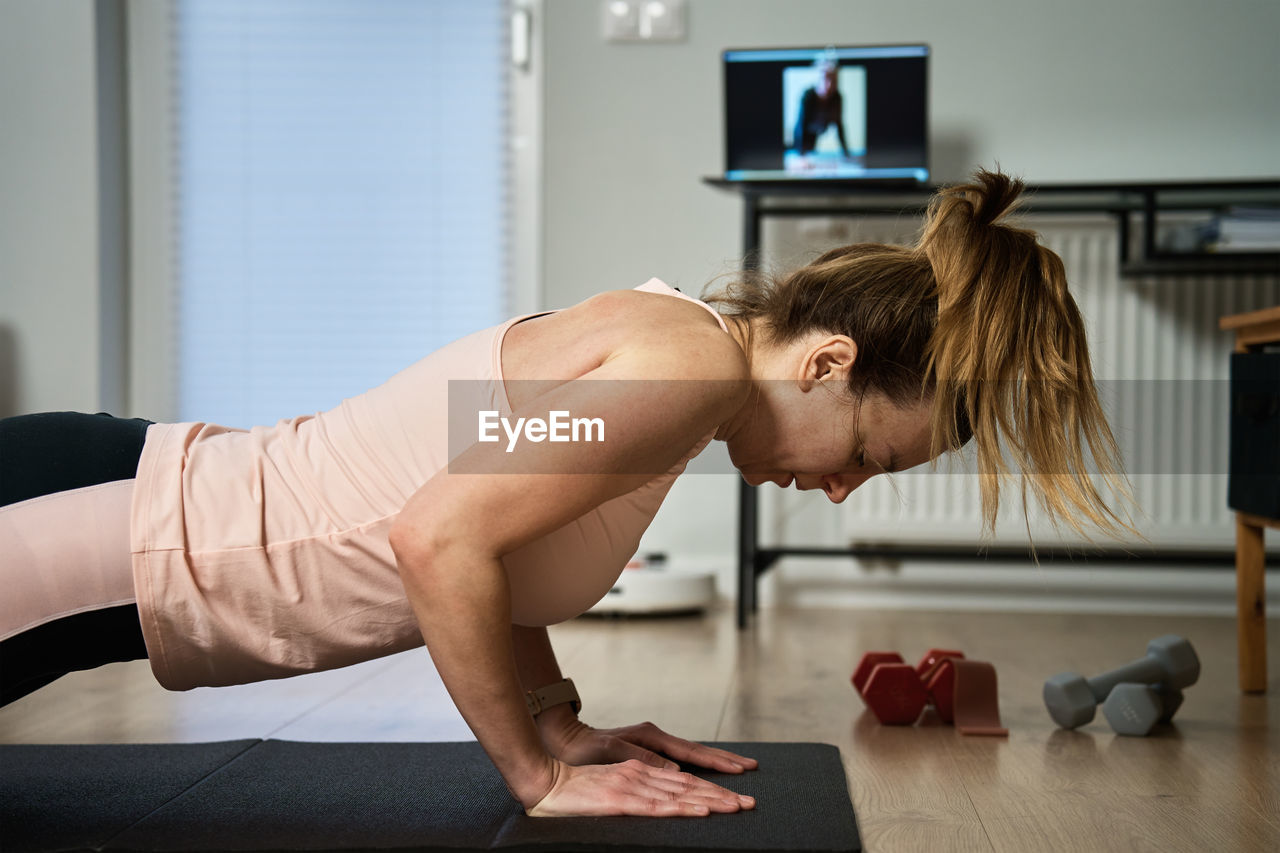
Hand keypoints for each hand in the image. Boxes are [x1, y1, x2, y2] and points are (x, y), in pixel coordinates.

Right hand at [526, 758, 754, 817]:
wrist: (545, 781)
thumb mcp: (614, 784)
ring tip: (736, 808)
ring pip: (680, 794)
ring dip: (711, 802)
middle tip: (751, 803)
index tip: (737, 796)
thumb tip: (668, 794)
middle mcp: (641, 772)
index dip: (713, 787)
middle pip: (690, 785)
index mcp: (641, 768)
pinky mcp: (620, 799)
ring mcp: (632, 784)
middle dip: (722, 794)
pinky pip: (657, 806)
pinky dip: (682, 809)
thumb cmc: (576, 787)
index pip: (684, 779)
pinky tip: (700, 811)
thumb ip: (640, 786)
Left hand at [537, 708, 757, 774]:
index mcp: (652, 737)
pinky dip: (700, 763)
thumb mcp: (611, 752)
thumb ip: (642, 758)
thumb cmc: (585, 749)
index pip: (692, 753)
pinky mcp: (650, 751)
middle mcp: (657, 738)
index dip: (716, 763)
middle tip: (752, 768)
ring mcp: (655, 744)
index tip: (739, 769)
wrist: (567, 739)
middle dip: (726, 761)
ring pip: (692, 754)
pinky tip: (709, 770)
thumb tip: (675, 769)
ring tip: (740, 768)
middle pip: (699, 751)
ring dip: (716, 762)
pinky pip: (682, 758)